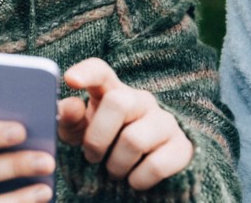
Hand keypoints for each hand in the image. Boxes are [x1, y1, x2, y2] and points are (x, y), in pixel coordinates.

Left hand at [57, 58, 192, 189]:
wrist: (149, 168)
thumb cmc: (106, 143)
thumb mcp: (81, 132)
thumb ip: (69, 120)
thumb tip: (68, 107)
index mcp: (112, 91)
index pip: (101, 71)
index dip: (86, 72)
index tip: (70, 80)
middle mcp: (141, 100)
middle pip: (118, 103)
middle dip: (97, 138)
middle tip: (92, 157)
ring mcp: (164, 121)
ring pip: (134, 140)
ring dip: (116, 164)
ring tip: (114, 170)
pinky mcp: (181, 147)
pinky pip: (156, 165)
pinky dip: (138, 179)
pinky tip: (134, 179)